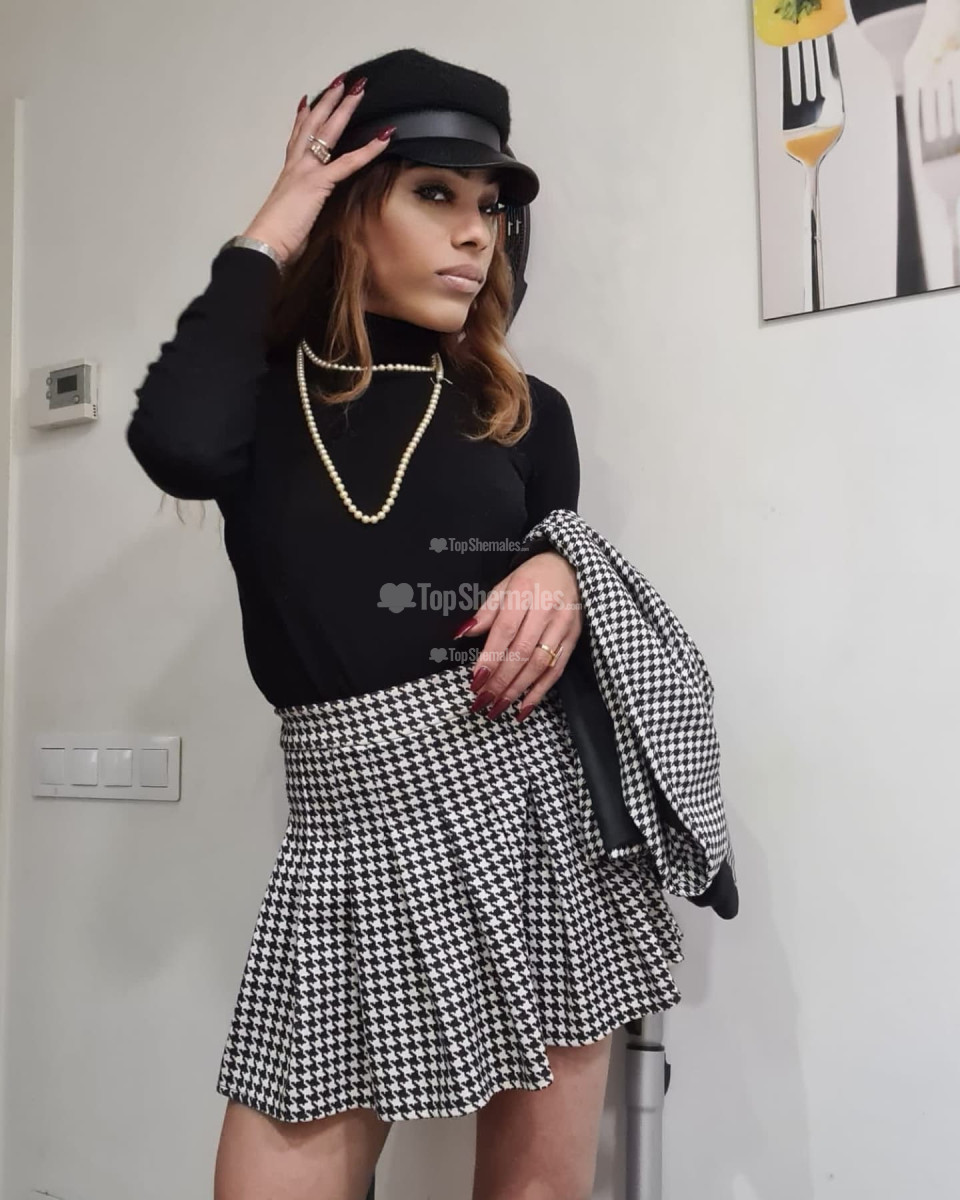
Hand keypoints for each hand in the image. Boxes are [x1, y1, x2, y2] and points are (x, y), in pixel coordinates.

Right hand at [242, 79, 394, 268]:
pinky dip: (369, 148)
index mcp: (289, 172)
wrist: (267, 242)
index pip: (297, 138)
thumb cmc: (277, 236)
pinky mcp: (319, 182)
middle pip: (313, 125)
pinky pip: (349, 162)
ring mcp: (307, 170)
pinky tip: (384, 136)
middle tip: (341, 82)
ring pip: (328, 132)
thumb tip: (305, 215)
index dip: (304, 117)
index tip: (309, 101)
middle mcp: (297, 165)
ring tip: (358, 90)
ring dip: (344, 109)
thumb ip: (301, 208)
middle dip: (328, 102)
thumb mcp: (291, 216)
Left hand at [456, 551, 582, 720]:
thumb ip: (486, 611)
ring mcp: (563, 626)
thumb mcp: (505, 584)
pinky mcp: (573, 638)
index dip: (490, 657)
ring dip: (517, 689)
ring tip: (498, 707)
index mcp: (525, 592)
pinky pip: (556, 669)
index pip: (505, 630)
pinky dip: (540, 691)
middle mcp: (546, 610)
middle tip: (482, 700)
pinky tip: (524, 707)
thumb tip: (462, 634)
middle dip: (501, 679)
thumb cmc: (532, 577)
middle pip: (522, 651)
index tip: (475, 679)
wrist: (571, 566)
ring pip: (540, 664)